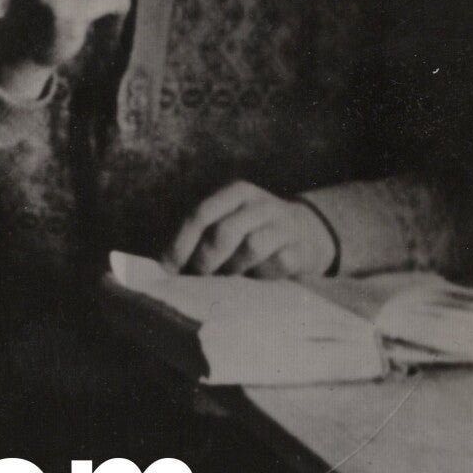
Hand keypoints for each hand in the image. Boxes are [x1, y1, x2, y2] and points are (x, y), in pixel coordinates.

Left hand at [168, 182, 337, 279]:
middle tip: (198, 277)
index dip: (181, 243)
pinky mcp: (302, 249)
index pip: (201, 214)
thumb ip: (200, 237)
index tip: (168, 269)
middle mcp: (260, 204)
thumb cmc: (253, 234)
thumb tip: (162, 266)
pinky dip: (264, 274)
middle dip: (205, 260)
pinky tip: (259, 278)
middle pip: (224, 232)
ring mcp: (285, 225)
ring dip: (234, 268)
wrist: (310, 234)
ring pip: (252, 246)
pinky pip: (279, 263)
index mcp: (236, 193)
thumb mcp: (228, 223)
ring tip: (230, 277)